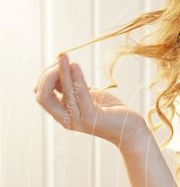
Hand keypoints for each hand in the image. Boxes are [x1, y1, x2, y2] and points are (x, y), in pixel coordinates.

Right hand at [33, 52, 147, 147]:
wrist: (131, 130)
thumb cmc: (110, 111)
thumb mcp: (86, 95)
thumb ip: (71, 86)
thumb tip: (58, 69)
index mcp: (62, 114)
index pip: (41, 95)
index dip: (44, 77)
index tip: (57, 63)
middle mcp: (67, 120)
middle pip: (42, 97)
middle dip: (46, 76)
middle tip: (60, 59)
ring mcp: (79, 120)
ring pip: (63, 93)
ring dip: (62, 72)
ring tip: (63, 56)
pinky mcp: (92, 118)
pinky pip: (80, 95)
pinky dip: (76, 78)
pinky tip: (75, 65)